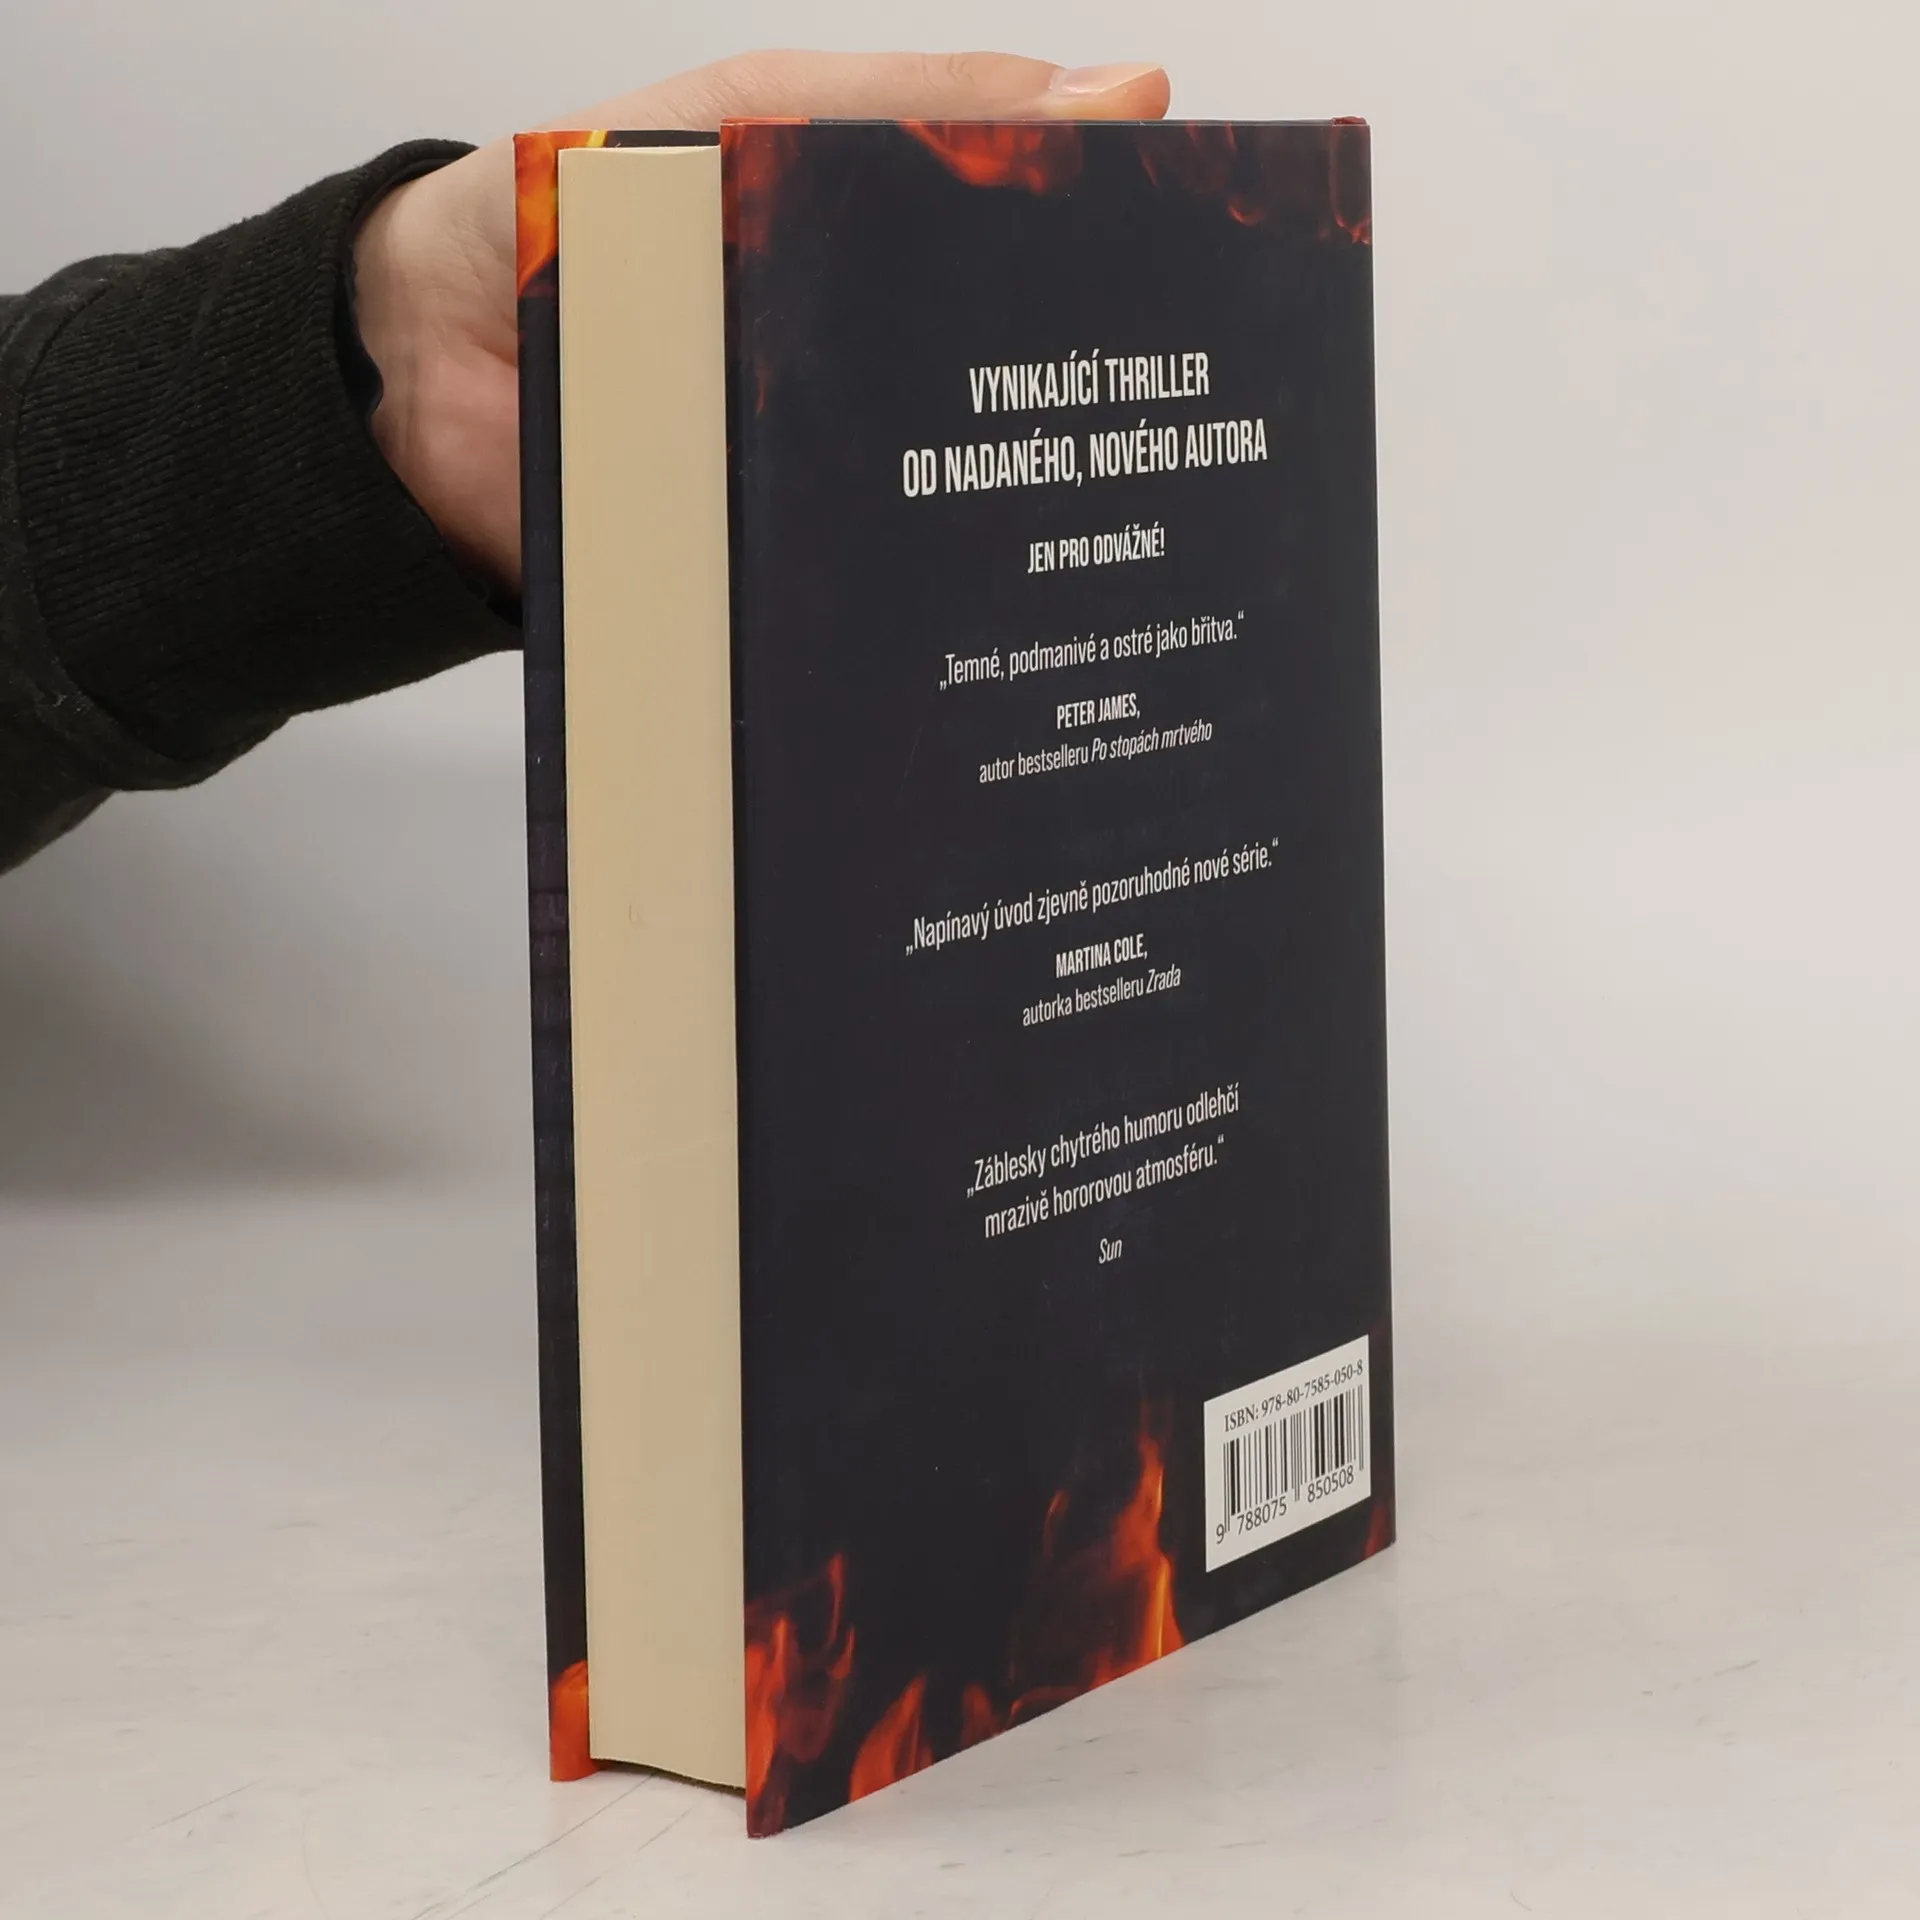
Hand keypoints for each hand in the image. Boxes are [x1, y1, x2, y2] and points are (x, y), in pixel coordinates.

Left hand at [351, 51, 1170, 589]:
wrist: (398, 375)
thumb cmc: (553, 221)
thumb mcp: (736, 118)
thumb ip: (895, 105)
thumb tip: (1117, 89)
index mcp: (872, 271)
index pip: (1029, 277)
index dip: (1124, 286)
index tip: (1221, 302)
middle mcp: (861, 391)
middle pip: (1004, 414)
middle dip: (1093, 433)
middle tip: (1199, 453)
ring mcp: (817, 497)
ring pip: (944, 521)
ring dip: (1015, 539)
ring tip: (1124, 558)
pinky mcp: (769, 588)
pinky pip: (852, 606)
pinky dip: (908, 620)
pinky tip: (979, 632)